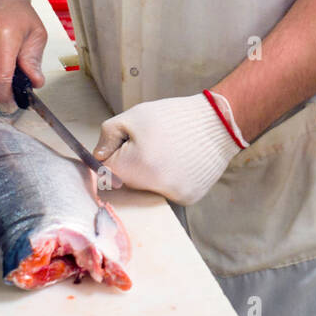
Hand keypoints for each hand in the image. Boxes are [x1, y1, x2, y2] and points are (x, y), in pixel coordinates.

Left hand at [92, 92, 246, 204]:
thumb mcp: (133, 117)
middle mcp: (153, 188)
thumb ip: (107, 136)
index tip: (123, 145)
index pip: (105, 171)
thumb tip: (98, 156)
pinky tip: (179, 161)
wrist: (217, 122)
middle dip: (130, 165)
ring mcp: (172, 196)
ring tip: (166, 151)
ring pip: (146, 189)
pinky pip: (166, 191)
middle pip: (126, 183)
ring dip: (149, 174)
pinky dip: (168, 179)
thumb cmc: (173, 118)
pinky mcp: (188, 198)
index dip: (111, 155)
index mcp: (134, 167)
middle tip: (149, 144)